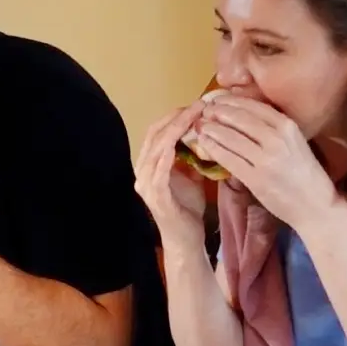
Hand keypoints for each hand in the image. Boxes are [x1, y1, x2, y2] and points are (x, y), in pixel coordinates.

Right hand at [134, 103, 208, 248]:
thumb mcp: (192, 177)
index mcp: (150, 164)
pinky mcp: (155, 197)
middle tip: (198, 105)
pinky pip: (158, 172)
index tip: (196, 105)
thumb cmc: (187, 209)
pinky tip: (177, 143)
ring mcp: (146, 184)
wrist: (186, 240)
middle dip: (176, 118)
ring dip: (174, 130)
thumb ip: (191, 157)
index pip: (158, 131)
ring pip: (156, 148)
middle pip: (155, 135)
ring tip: (193, 117)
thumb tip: (204, 136)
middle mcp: (143, 171)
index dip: (174, 116)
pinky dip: (166, 155)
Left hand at [196, 96, 339, 233]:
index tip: (218, 100)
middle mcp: (277, 138)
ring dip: (212, 129)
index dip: (232, 101)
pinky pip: (229, 158)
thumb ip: (274, 129)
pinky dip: (213, 149)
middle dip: (218, 112)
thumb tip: (244, 115)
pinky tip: (204, 144)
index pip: (254, 106)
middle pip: (239, 118)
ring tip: (200, 125)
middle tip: (204, 111)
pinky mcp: (256, 178)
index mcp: (288, 126)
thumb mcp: (295, 142)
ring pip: (231, 137)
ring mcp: (266, 159)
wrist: (315, 205)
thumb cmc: (304, 174)